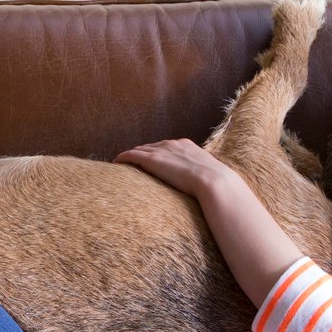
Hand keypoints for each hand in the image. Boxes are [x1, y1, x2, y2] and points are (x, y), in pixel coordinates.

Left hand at [113, 137, 233, 199]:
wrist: (214, 182)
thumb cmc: (216, 184)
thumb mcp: (209, 175)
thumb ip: (201, 176)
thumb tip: (208, 188)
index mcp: (187, 145)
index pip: (166, 146)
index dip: (157, 153)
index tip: (151, 160)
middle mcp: (173, 144)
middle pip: (151, 146)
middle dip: (142, 153)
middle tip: (132, 162)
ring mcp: (162, 150)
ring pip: (140, 149)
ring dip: (132, 155)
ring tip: (123, 163)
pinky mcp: (152, 159)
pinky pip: (132, 155)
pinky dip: (123, 157)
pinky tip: (116, 162)